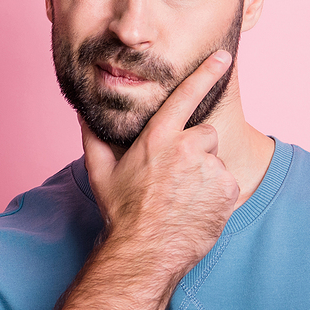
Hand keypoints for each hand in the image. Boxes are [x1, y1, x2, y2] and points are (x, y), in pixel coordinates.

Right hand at [81, 50, 240, 282]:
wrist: (144, 252)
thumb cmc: (121, 212)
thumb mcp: (100, 171)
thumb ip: (93, 136)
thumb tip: (83, 112)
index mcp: (159, 137)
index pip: (187, 95)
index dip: (207, 72)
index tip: (224, 57)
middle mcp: (188, 148)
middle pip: (203, 134)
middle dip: (194, 150)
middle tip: (174, 178)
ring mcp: (210, 169)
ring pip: (214, 161)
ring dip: (204, 175)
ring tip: (182, 198)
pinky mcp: (227, 190)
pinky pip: (226, 184)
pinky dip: (215, 195)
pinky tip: (195, 209)